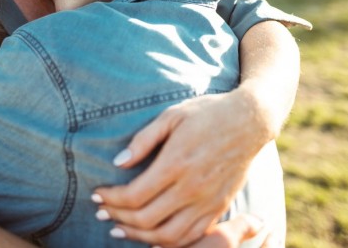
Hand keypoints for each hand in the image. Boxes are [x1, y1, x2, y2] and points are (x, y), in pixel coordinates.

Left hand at [92, 90, 269, 246]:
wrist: (250, 121)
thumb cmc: (207, 113)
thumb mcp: (172, 115)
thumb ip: (144, 140)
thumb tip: (118, 162)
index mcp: (177, 163)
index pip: (134, 195)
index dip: (111, 199)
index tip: (97, 194)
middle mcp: (192, 187)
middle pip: (146, 219)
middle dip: (117, 217)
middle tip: (101, 212)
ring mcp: (208, 201)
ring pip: (168, 235)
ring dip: (138, 236)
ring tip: (119, 228)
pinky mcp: (219, 207)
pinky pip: (191, 236)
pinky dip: (168, 242)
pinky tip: (152, 236)